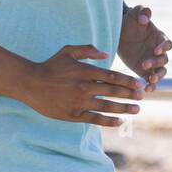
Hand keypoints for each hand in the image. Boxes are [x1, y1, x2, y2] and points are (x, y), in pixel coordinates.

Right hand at [20, 44, 145, 127]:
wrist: (29, 83)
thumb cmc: (50, 66)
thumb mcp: (68, 51)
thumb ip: (88, 49)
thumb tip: (106, 54)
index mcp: (85, 71)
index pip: (113, 77)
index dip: (128, 81)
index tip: (140, 84)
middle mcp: (84, 87)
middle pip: (113, 92)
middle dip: (130, 95)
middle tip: (142, 96)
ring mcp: (79, 102)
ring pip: (107, 106)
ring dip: (124, 108)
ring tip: (136, 110)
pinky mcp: (73, 114)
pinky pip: (95, 119)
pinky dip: (109, 121)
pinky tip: (120, 121)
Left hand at [118, 4, 171, 92]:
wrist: (120, 30)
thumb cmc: (130, 19)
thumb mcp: (136, 12)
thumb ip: (143, 12)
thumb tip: (145, 18)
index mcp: (159, 38)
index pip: (167, 44)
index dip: (163, 48)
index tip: (155, 50)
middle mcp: (158, 51)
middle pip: (164, 60)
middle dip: (156, 63)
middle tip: (145, 65)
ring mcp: (152, 61)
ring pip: (160, 72)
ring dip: (157, 77)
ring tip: (150, 82)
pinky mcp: (144, 70)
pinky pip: (150, 79)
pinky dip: (150, 85)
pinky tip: (145, 90)